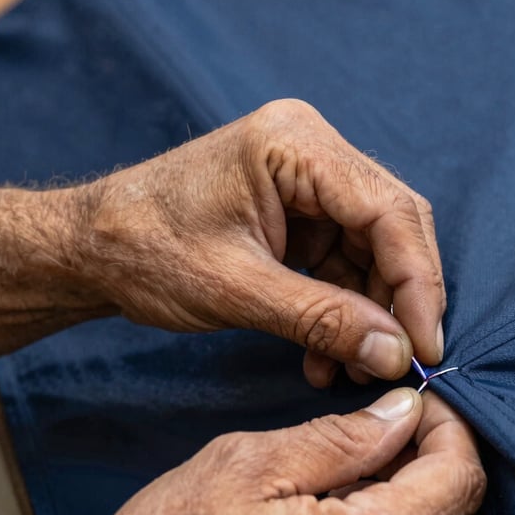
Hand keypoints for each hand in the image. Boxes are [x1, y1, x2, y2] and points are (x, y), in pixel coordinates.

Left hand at [81, 99, 445, 384]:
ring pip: (372, 250)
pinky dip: (342, 310)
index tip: (425, 344)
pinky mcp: (298, 212)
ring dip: (368, 314)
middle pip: (390, 226)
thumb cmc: (144, 250)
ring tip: (352, 370)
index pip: (387, 211)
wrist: (90, 247)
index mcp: (294, 145)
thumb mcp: (236, 290)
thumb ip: (321, 320)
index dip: (416, 283)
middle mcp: (310, 151)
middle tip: (400, 360)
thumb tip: (394, 353)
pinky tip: (327, 356)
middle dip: (397, 300)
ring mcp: (306, 180)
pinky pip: (342, 262)